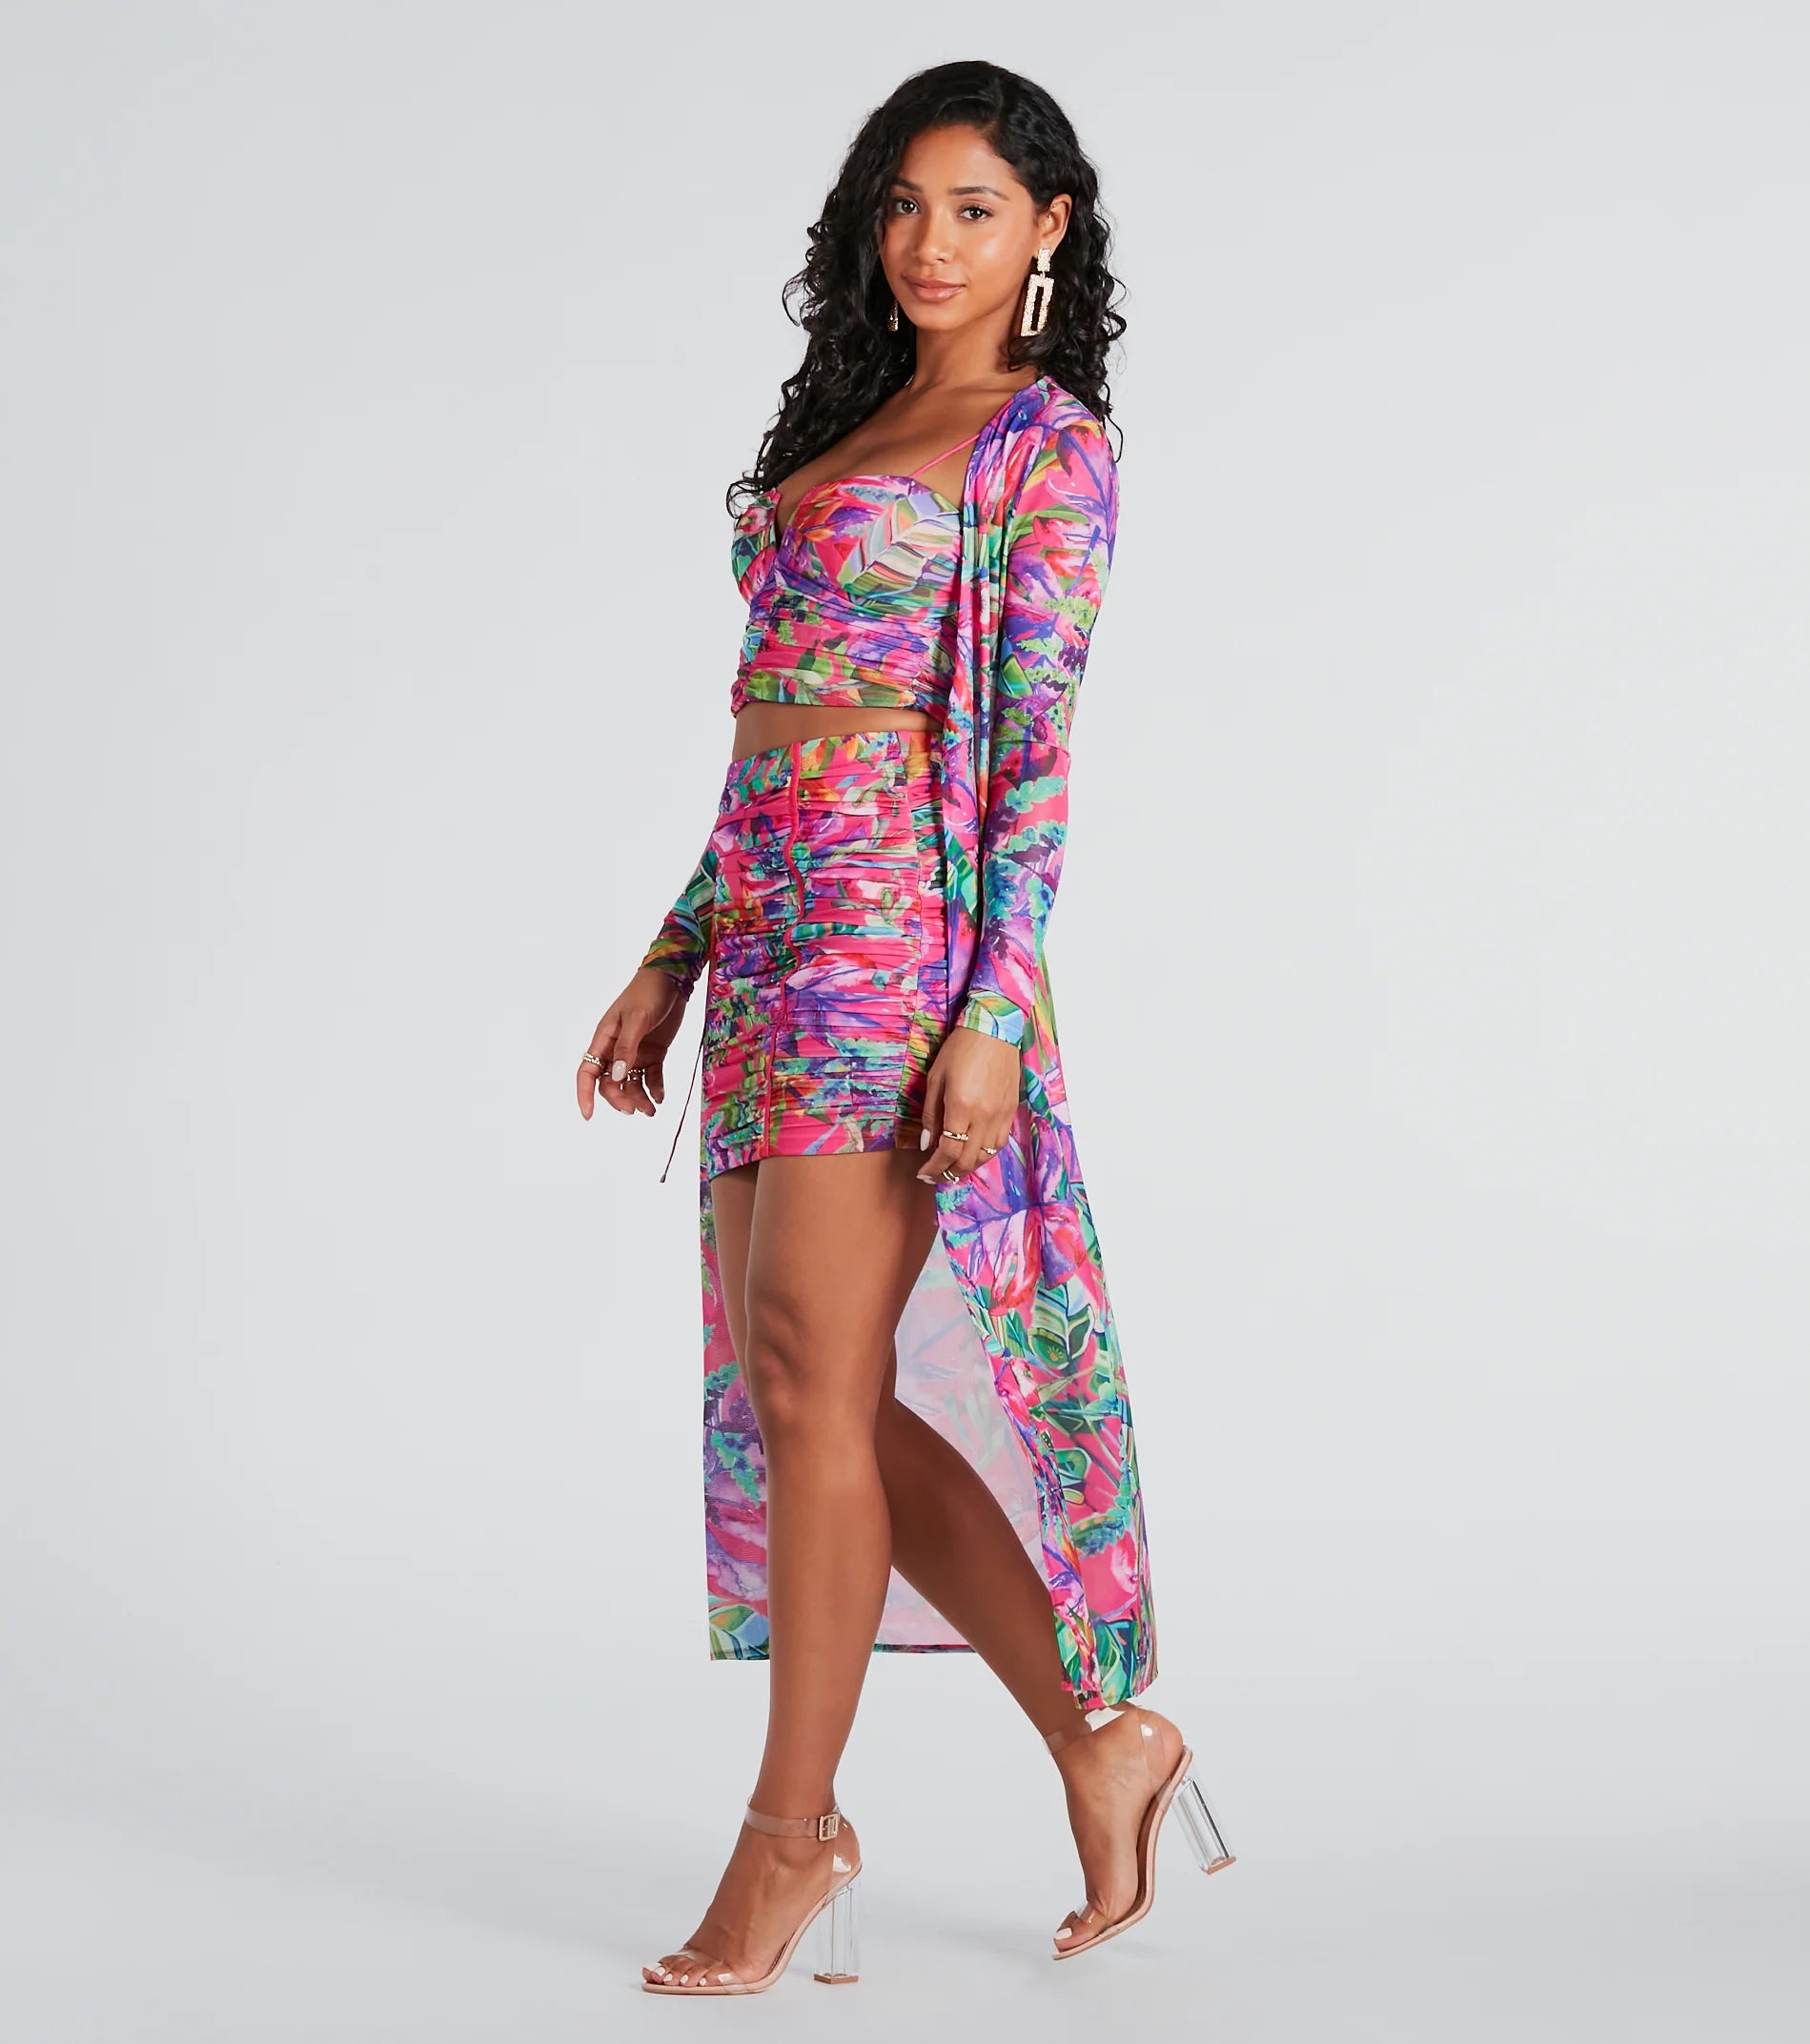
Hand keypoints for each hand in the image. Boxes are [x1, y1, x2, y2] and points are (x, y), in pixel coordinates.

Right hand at [578, 968, 685, 1120]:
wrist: (672, 979)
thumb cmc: (648, 993)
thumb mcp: (637, 1019)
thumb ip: (627, 1048)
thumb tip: (616, 1077)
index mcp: (605, 1039)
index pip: (587, 1072)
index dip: (585, 1094)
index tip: (588, 1115)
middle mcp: (617, 1049)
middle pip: (610, 1083)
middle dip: (619, 1099)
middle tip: (635, 1109)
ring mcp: (636, 1052)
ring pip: (631, 1083)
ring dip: (639, 1098)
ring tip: (652, 1110)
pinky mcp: (654, 1052)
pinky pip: (651, 1076)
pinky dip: (655, 1088)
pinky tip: (660, 1097)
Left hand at [916, 1024, 1019, 1183]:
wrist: (993, 1030)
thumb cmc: (960, 1049)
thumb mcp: (935, 1079)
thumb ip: (932, 1115)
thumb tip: (927, 1144)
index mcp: (961, 1107)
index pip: (948, 1151)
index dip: (934, 1167)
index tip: (924, 1173)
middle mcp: (984, 1116)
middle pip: (968, 1160)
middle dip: (949, 1173)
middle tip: (935, 1177)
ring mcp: (1000, 1115)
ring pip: (986, 1156)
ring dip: (968, 1168)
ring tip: (953, 1170)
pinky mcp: (1010, 1111)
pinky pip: (999, 1144)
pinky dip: (985, 1155)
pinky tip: (974, 1155)